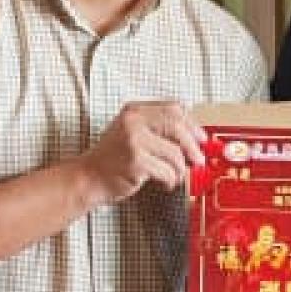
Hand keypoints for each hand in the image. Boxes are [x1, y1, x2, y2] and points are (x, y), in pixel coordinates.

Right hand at [84, 102, 205, 203]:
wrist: (88, 178)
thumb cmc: (112, 159)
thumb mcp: (132, 133)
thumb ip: (158, 130)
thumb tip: (194, 139)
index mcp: (134, 110)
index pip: (173, 108)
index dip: (192, 124)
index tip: (202, 138)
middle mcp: (133, 122)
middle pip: (177, 126)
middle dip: (193, 146)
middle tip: (198, 159)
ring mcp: (134, 141)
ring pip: (175, 153)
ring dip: (181, 169)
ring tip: (176, 175)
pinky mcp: (136, 162)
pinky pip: (167, 171)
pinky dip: (171, 180)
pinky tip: (166, 183)